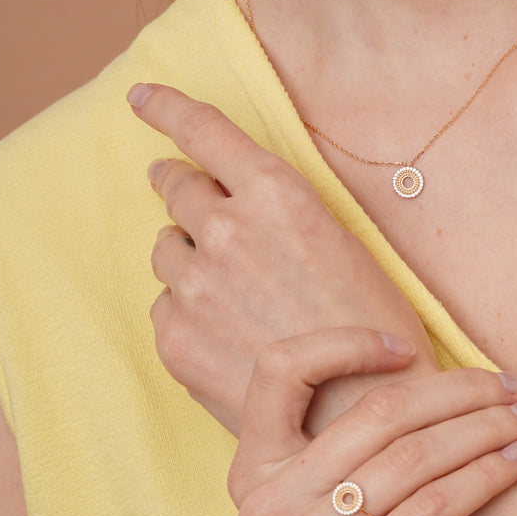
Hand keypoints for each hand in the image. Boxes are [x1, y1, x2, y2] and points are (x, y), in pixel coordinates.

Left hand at [132, 83, 437, 434]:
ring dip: (187, 253)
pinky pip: (164, 305)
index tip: (140, 98)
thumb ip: (281, 214)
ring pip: (166, 248)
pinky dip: (187, 310)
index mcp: (279, 196)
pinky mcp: (176, 338)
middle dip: (177, 184)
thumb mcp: (344, 246)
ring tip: (226, 288)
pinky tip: (226, 335)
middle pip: (176, 186)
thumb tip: (229, 203)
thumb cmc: (375, 334)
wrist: (363, 417)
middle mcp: (227, 230)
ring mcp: (195, 286)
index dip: (167, 109)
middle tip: (182, 192)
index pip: (203, 131)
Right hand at [229, 327, 516, 515]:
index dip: (345, 343)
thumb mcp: (349, 514)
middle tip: (516, 384)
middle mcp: (265, 509)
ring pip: (413, 457)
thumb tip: (439, 370)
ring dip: (486, 427)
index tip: (411, 351)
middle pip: (375, 413)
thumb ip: (363, 450)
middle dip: (460, 390)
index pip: (279, 371)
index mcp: (253, 477)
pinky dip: (487, 476)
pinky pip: (435, 507)